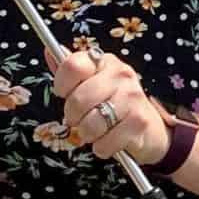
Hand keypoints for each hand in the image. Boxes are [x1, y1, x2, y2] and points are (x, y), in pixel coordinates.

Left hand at [49, 48, 169, 167]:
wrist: (150, 127)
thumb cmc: (115, 104)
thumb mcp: (93, 84)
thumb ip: (72, 72)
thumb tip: (49, 51)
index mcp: (105, 62)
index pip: (73, 66)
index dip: (62, 85)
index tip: (66, 94)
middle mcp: (121, 74)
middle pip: (77, 100)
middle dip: (73, 117)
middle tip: (81, 119)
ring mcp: (132, 97)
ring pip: (90, 125)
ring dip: (88, 135)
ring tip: (97, 131)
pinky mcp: (139, 122)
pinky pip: (105, 143)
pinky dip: (102, 148)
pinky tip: (109, 141)